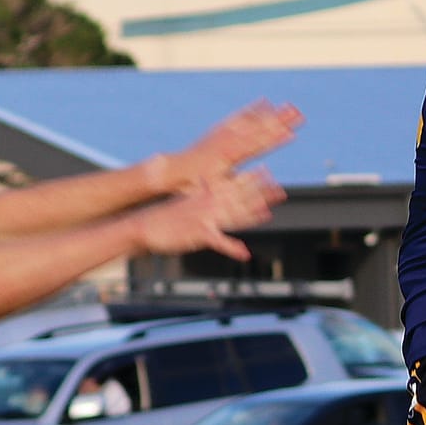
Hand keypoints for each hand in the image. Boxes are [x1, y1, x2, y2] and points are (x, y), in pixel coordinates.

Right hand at [135, 168, 284, 261]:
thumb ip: (202, 196)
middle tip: (280, 191)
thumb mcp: (187, 204)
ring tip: (269, 214)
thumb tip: (210, 189)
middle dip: (260, 195)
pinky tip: (244, 253)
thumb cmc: (166, 218)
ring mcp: (205, 218)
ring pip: (234, 216)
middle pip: (239, 198)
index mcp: (206, 195)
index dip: (252, 179)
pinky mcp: (199, 235)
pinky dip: (232, 248)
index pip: (233, 184)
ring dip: (252, 216)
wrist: (144, 226)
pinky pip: (219, 242)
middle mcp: (208, 204)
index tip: (268, 171)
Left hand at [151, 101, 301, 192]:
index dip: (274, 140)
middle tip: (298, 114)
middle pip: (258, 129)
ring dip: (272, 113)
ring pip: (252, 120)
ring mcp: (224, 133)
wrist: (172, 170)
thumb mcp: (210, 191)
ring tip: (289, 106)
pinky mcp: (220, 130)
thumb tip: (240, 198)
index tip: (291, 133)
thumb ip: (227, 192)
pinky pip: (239, 117)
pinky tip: (265, 102)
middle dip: (280, 121)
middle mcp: (227, 141)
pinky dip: (253, 109)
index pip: (256, 146)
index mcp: (227, 157)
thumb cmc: (192, 185)